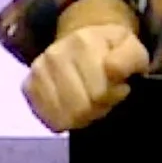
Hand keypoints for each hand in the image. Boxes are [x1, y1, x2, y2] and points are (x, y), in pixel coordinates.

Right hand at [22, 22, 148, 132]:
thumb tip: (111, 70)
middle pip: (81, 108)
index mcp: (83, 42)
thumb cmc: (112, 51)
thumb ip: (129, 59)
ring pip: (65, 117)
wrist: (83, 43)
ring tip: (90, 100)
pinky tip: (74, 106)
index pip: (100, 92)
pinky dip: (66, 119)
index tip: (120, 86)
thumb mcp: (133, 50)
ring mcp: (38, 71)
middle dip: (99, 107)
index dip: (115, 95)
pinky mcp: (28, 87)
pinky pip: (50, 120)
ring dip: (83, 116)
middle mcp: (55, 54)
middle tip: (104, 96)